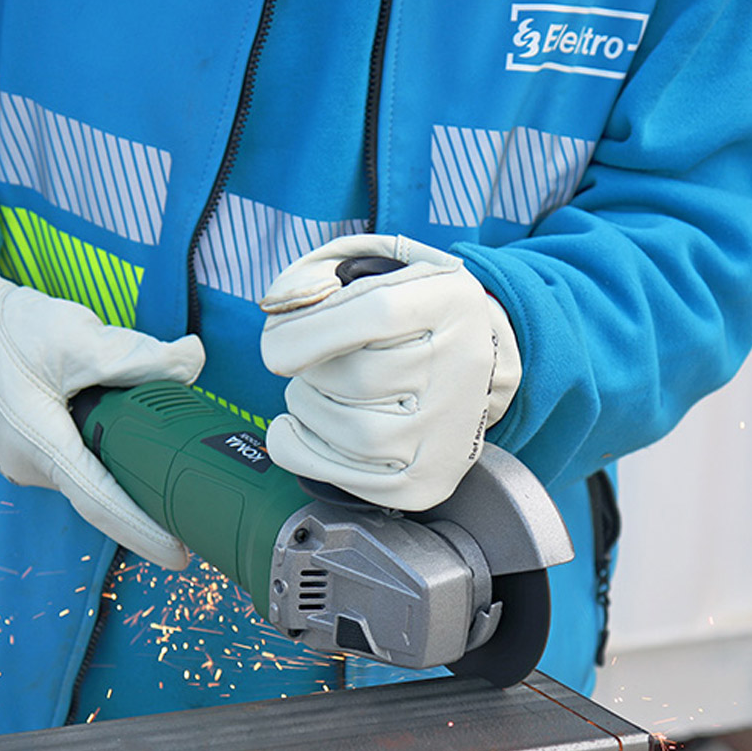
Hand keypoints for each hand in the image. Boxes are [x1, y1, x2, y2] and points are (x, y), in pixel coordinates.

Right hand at [0, 231, 204, 567]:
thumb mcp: (71, 337)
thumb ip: (135, 355)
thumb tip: (191, 361)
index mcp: (42, 449)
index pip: (106, 506)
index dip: (147, 533)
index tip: (181, 556)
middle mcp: (31, 466)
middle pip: (104, 489)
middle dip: (148, 492)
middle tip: (194, 495)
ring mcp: (23, 457)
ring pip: (89, 466)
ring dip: (124, 457)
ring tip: (164, 447)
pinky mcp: (22, 441)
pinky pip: (73, 453)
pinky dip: (103, 444)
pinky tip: (122, 424)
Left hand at [260, 234, 520, 510]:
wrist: (476, 368)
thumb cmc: (405, 316)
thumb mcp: (376, 270)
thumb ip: (319, 276)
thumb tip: (280, 313)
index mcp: (452, 301)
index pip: (377, 313)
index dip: (310, 330)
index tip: (276, 345)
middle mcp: (462, 368)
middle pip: (357, 378)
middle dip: (309, 373)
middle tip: (311, 366)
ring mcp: (448, 432)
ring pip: (352, 432)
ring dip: (308, 411)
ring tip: (312, 393)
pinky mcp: (426, 480)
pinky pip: (347, 475)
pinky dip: (300, 452)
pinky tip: (296, 429)